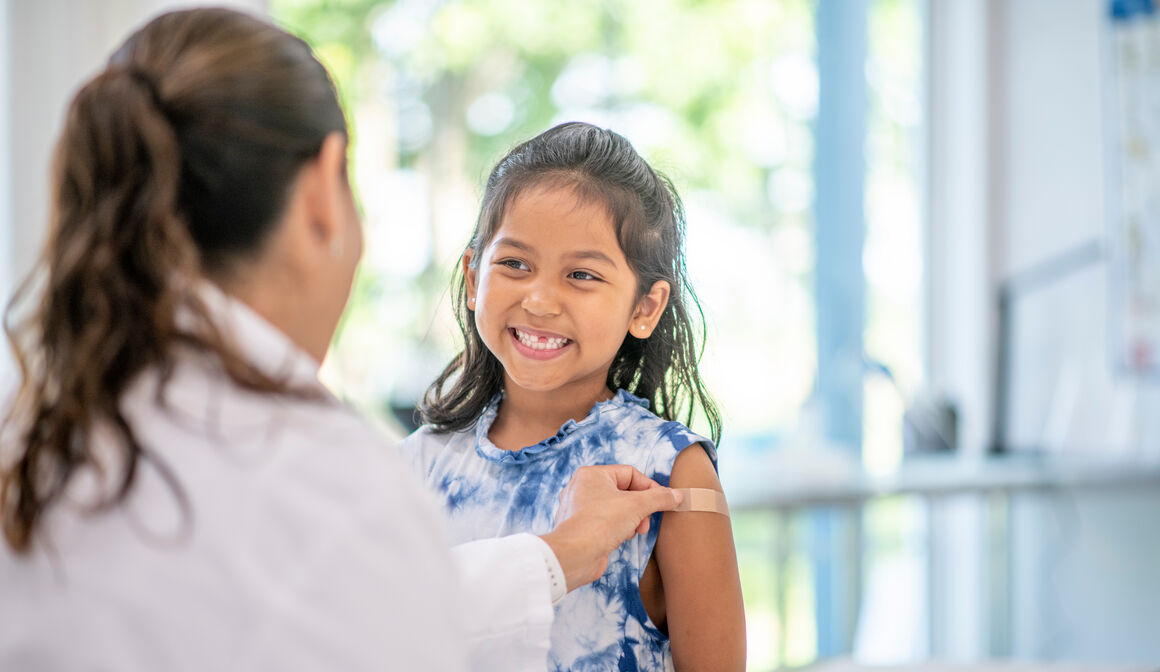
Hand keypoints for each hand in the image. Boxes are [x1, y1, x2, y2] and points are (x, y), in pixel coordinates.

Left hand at [539, 465, 682, 591]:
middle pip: (624, 491)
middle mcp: (583, 488)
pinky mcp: (581, 527)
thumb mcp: (636, 506)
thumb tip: (676, 495)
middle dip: (640, 507)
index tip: (662, 501)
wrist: (575, 556)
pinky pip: (606, 522)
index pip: (630, 473)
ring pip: (616, 508)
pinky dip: (618, 528)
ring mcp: (580, 508)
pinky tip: (621, 538)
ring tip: (633, 531)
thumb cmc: (599, 524)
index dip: (649, 487)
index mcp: (592, 474)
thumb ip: (659, 498)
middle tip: (645, 521)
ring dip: (631, 519)